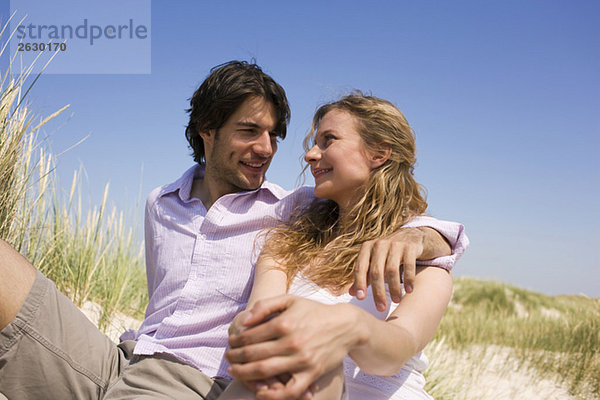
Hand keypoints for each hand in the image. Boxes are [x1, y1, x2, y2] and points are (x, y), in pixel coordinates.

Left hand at [226, 295, 362, 399]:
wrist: (345, 325)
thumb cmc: (314, 311)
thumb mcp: (290, 300)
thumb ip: (265, 306)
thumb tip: (245, 321)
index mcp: (284, 322)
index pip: (250, 336)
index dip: (235, 341)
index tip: (230, 343)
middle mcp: (292, 342)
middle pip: (253, 355)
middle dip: (235, 357)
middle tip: (228, 357)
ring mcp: (302, 360)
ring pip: (265, 372)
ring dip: (244, 374)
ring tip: (235, 371)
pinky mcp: (312, 374)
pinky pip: (289, 391)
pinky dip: (273, 395)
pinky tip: (260, 392)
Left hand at [349, 227, 424, 310]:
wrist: (411, 235)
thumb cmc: (388, 252)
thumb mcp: (374, 261)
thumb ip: (364, 276)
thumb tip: (352, 293)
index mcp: (367, 248)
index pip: (360, 267)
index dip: (359, 283)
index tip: (360, 299)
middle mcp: (379, 244)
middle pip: (376, 271)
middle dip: (378, 292)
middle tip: (381, 308)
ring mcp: (395, 244)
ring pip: (391, 270)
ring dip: (394, 288)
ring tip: (396, 300)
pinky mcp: (410, 246)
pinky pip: (409, 264)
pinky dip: (409, 279)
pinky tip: (409, 291)